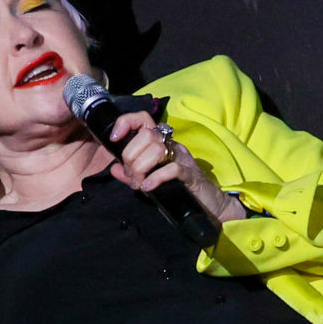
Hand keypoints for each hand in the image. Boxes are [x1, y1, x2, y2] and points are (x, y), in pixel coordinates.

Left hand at [106, 112, 248, 222]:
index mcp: (161, 142)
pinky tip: (148, 187)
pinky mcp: (190, 174)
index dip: (126, 122)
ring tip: (140, 183)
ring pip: (156, 150)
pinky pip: (172, 168)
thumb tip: (114, 169)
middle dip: (131, 156)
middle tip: (133, 176)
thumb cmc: (180, 189)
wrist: (208, 205)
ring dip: (141, 168)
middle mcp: (172, 145)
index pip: (143, 119)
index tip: (114, 138)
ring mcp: (182, 158)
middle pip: (146, 136)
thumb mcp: (150, 179)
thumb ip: (132, 173)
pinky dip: (156, 178)